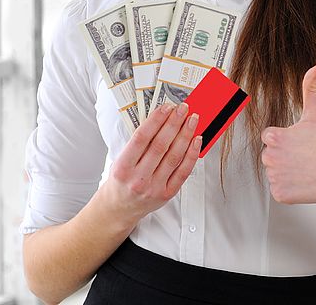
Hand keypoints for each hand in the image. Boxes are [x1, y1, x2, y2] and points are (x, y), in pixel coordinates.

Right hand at [103, 101, 201, 225]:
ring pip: (174, 157)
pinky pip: (183, 171)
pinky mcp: (167, 194)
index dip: (156, 120)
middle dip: (174, 123)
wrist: (119, 208)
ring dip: (186, 135)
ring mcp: (154, 187)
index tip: (166, 107)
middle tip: (183, 109)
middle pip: (160, 145)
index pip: (141, 138)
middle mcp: (139, 178)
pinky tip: (196, 140)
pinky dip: (191, 154)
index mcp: (123, 167)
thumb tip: (161, 119)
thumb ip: (137, 143)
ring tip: (192, 120)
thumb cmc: (120, 181)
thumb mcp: (119, 160)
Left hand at [260, 63, 315, 203]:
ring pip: (275, 173)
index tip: (300, 143)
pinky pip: (280, 190)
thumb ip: (311, 87)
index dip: (286, 140)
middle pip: (270, 155)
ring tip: (307, 168)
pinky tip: (305, 180)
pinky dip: (290, 188)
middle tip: (306, 156)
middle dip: (285, 156)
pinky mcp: (281, 194)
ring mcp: (275, 177)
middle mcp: (270, 157)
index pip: (270, 137)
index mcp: (275, 137)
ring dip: (287, 172)